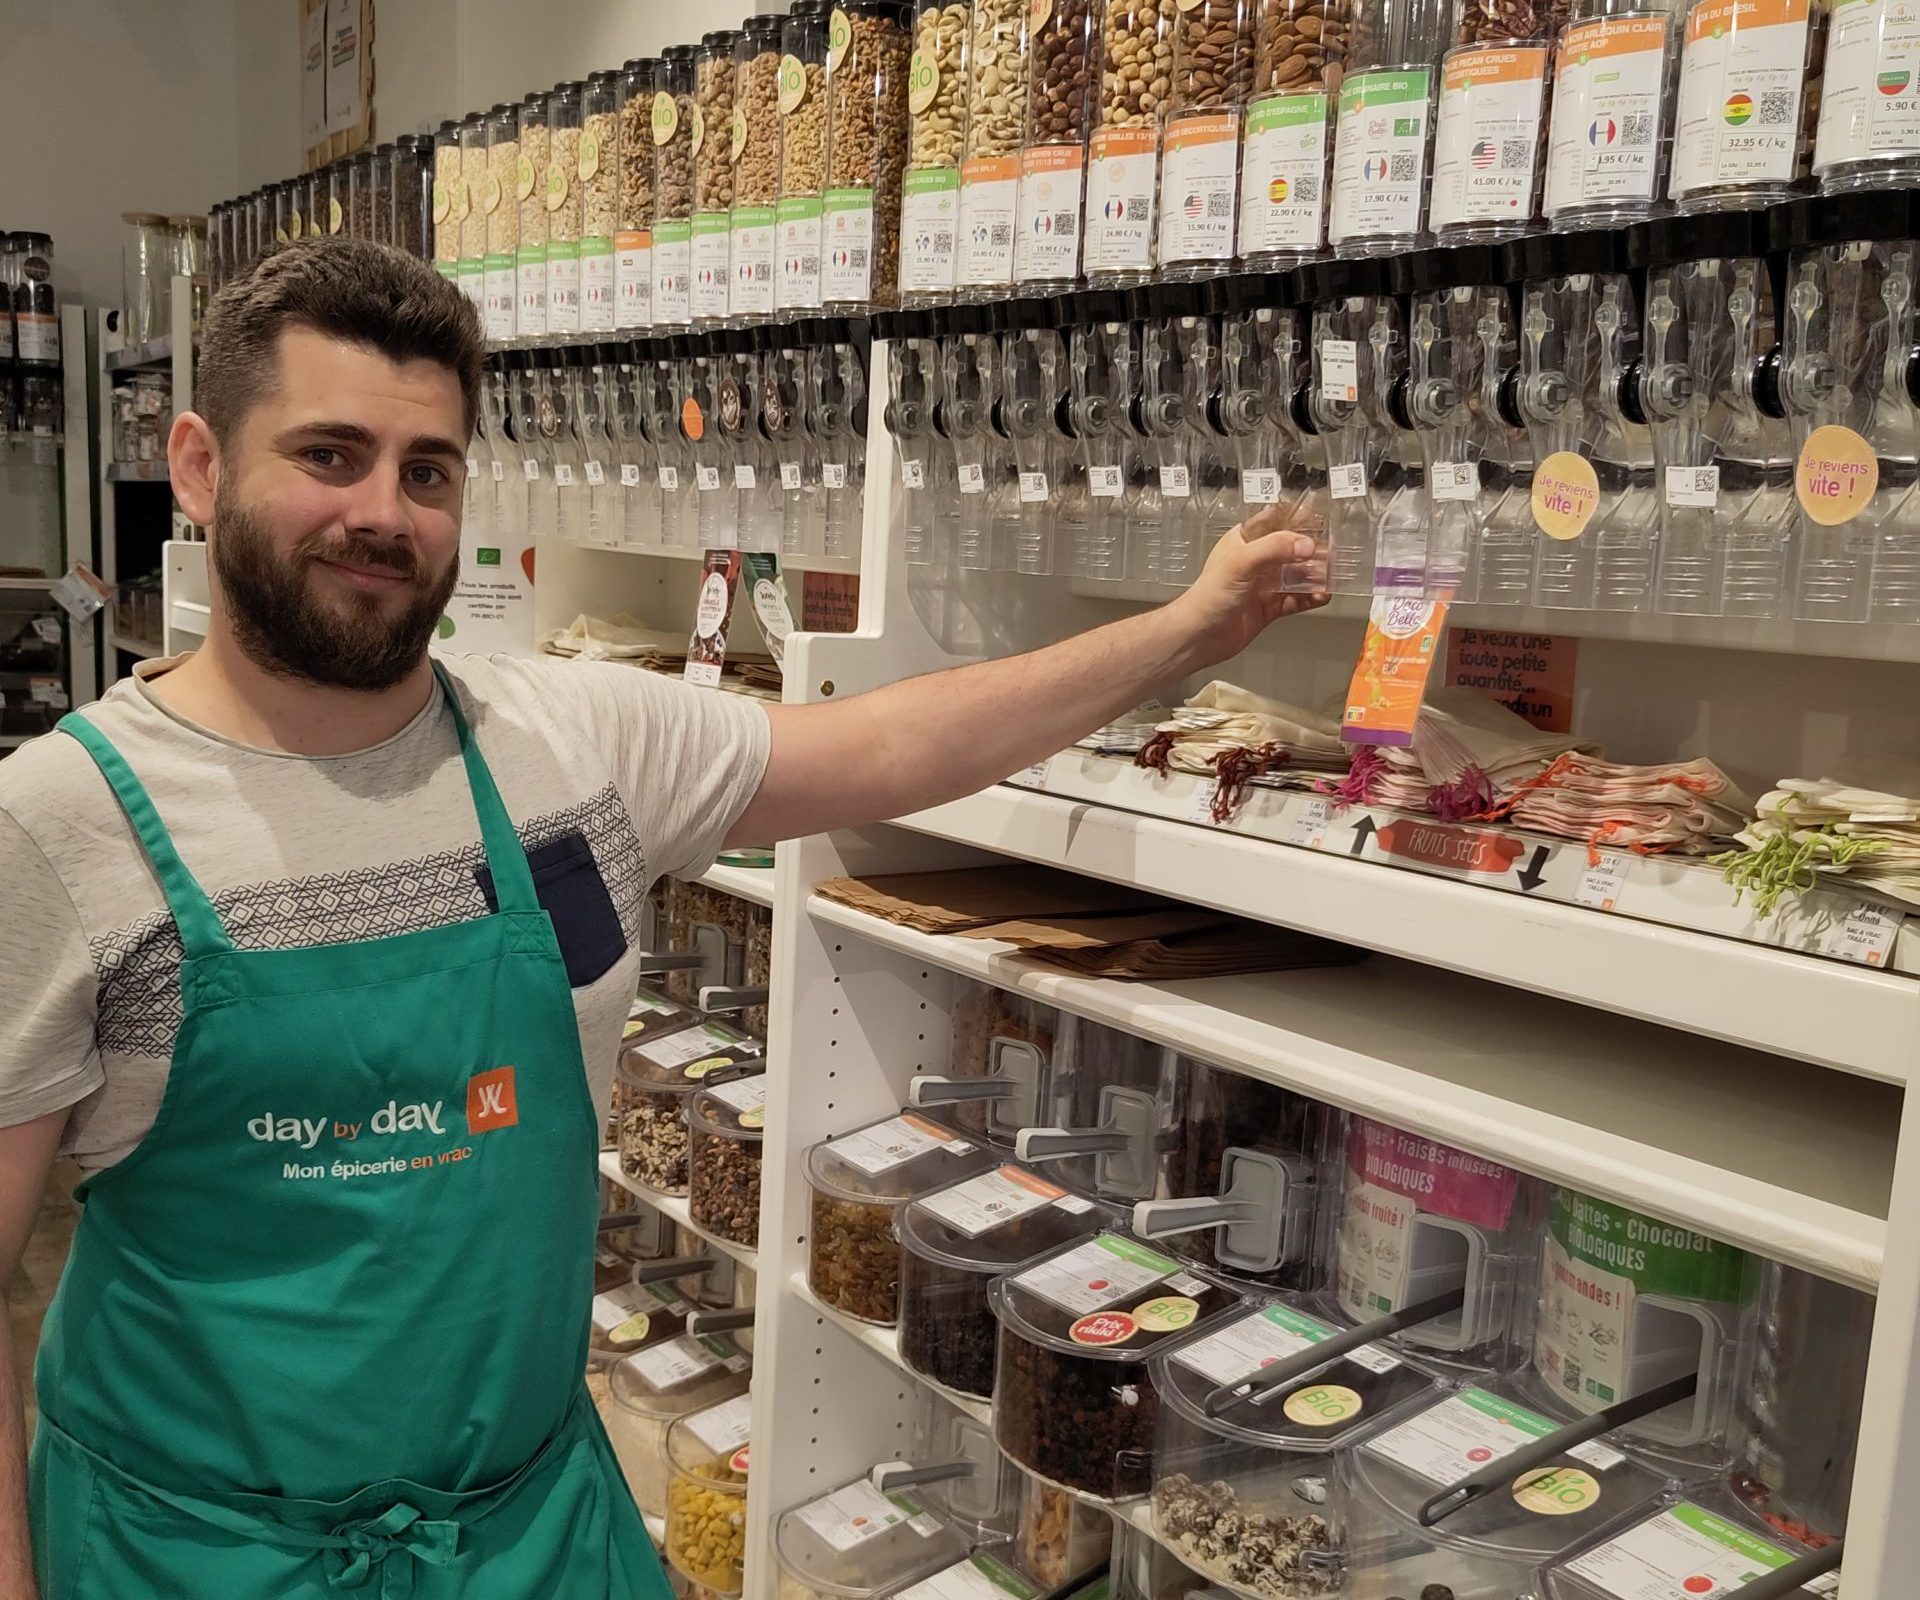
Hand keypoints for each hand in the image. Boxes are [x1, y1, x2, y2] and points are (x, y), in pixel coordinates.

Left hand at [1166, 505, 1330, 666]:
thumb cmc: (1210, 595)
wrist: (1200, 636)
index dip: (1298, 519)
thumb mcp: (1242, 561)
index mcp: (1244, 541)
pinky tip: (1321, 596)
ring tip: (1331, 576)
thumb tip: (1306, 544)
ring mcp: (1263, 585)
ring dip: (1315, 575)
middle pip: (1291, 549)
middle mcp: (1256, 561)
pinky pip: (1296, 599)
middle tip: (1333, 552)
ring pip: (1297, 575)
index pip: (1275, 522)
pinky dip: (1310, 598)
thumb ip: (1274, 548)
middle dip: (1312, 551)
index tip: (1322, 518)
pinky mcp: (1269, 607)